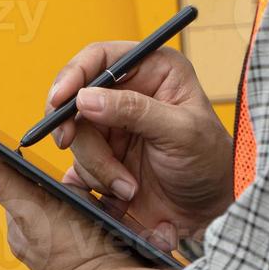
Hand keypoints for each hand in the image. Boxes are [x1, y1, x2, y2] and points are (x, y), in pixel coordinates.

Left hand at [0, 136, 177, 269]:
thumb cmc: (72, 253)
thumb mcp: (29, 205)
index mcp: (22, 231)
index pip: (25, 183)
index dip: (42, 170)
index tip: (61, 165)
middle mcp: (43, 241)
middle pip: (57, 192)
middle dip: (76, 185)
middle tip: (91, 189)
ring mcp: (72, 248)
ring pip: (84, 206)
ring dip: (98, 199)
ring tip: (108, 203)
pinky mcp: (98, 251)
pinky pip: (104, 221)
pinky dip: (111, 215)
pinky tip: (120, 216)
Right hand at [47, 43, 233, 248]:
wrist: (210, 211)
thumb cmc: (209, 162)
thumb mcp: (180, 131)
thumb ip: (135, 111)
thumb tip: (86, 98)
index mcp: (153, 70)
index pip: (101, 58)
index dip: (74, 75)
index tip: (59, 100)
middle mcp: (129, 93)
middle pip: (78, 100)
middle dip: (80, 132)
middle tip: (70, 144)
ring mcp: (114, 126)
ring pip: (76, 137)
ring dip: (97, 167)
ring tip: (128, 187)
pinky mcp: (104, 156)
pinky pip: (78, 164)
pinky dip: (92, 181)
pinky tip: (118, 194)